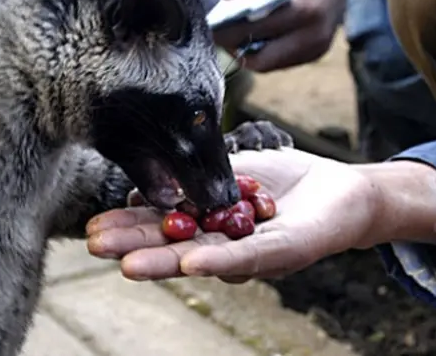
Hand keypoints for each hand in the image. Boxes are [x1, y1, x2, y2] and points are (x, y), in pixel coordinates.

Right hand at [85, 149, 384, 282]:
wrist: (340, 189)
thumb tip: (150, 182)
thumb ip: (195, 177)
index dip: (129, 228)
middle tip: (95, 247)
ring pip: (203, 258)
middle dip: (134, 246)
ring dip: (165, 261)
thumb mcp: (231, 170)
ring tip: (129, 264)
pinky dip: (219, 261)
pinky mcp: (284, 251)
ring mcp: (252, 251)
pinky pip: (249, 257)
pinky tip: (190, 263)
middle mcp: (224, 246)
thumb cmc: (282, 182)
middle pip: (173, 247)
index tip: (95, 227)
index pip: (162, 226)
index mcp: (208, 226)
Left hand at [214, 0, 351, 71]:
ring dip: (246, 50)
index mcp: (304, 9)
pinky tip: (256, 30)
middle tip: (217, 29)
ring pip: (267, 64)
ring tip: (235, 27)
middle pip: (259, 59)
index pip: (253, 31)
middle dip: (234, 46)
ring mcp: (316, 48)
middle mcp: (314, 35)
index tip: (205, 24)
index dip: (224, 31)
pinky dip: (262, 50)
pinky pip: (278, 61)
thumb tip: (214, 4)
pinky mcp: (315, 54)